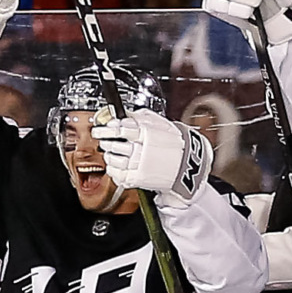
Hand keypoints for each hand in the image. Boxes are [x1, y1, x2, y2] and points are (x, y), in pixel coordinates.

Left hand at [94, 108, 212, 207]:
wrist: (189, 165)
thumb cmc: (176, 144)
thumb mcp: (162, 124)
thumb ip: (142, 117)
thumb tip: (126, 113)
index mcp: (147, 134)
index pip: (121, 129)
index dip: (109, 128)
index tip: (106, 127)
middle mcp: (142, 150)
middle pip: (115, 144)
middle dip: (105, 141)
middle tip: (102, 139)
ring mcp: (140, 165)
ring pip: (114, 160)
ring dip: (108, 156)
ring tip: (108, 152)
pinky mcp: (138, 178)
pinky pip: (118, 175)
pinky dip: (112, 171)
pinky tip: (113, 166)